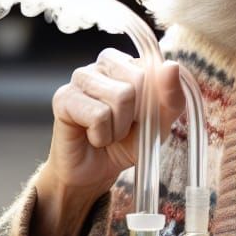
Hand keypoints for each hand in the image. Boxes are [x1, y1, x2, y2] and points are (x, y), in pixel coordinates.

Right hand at [31, 50, 184, 235]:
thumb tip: (172, 66)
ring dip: (120, 127)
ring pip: (121, 96)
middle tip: (125, 127)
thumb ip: (172, 97)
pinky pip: (98, 115)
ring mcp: (81, 77)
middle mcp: (104, 63)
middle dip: (139, 114)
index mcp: (129, 63)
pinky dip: (102, 135)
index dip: (158, 101)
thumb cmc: (127, 142)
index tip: (146, 117)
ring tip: (109, 132)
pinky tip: (93, 137)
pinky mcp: (63, 97)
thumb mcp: (160, 124)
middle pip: (140, 79)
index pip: (157, 69)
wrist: (96, 172)